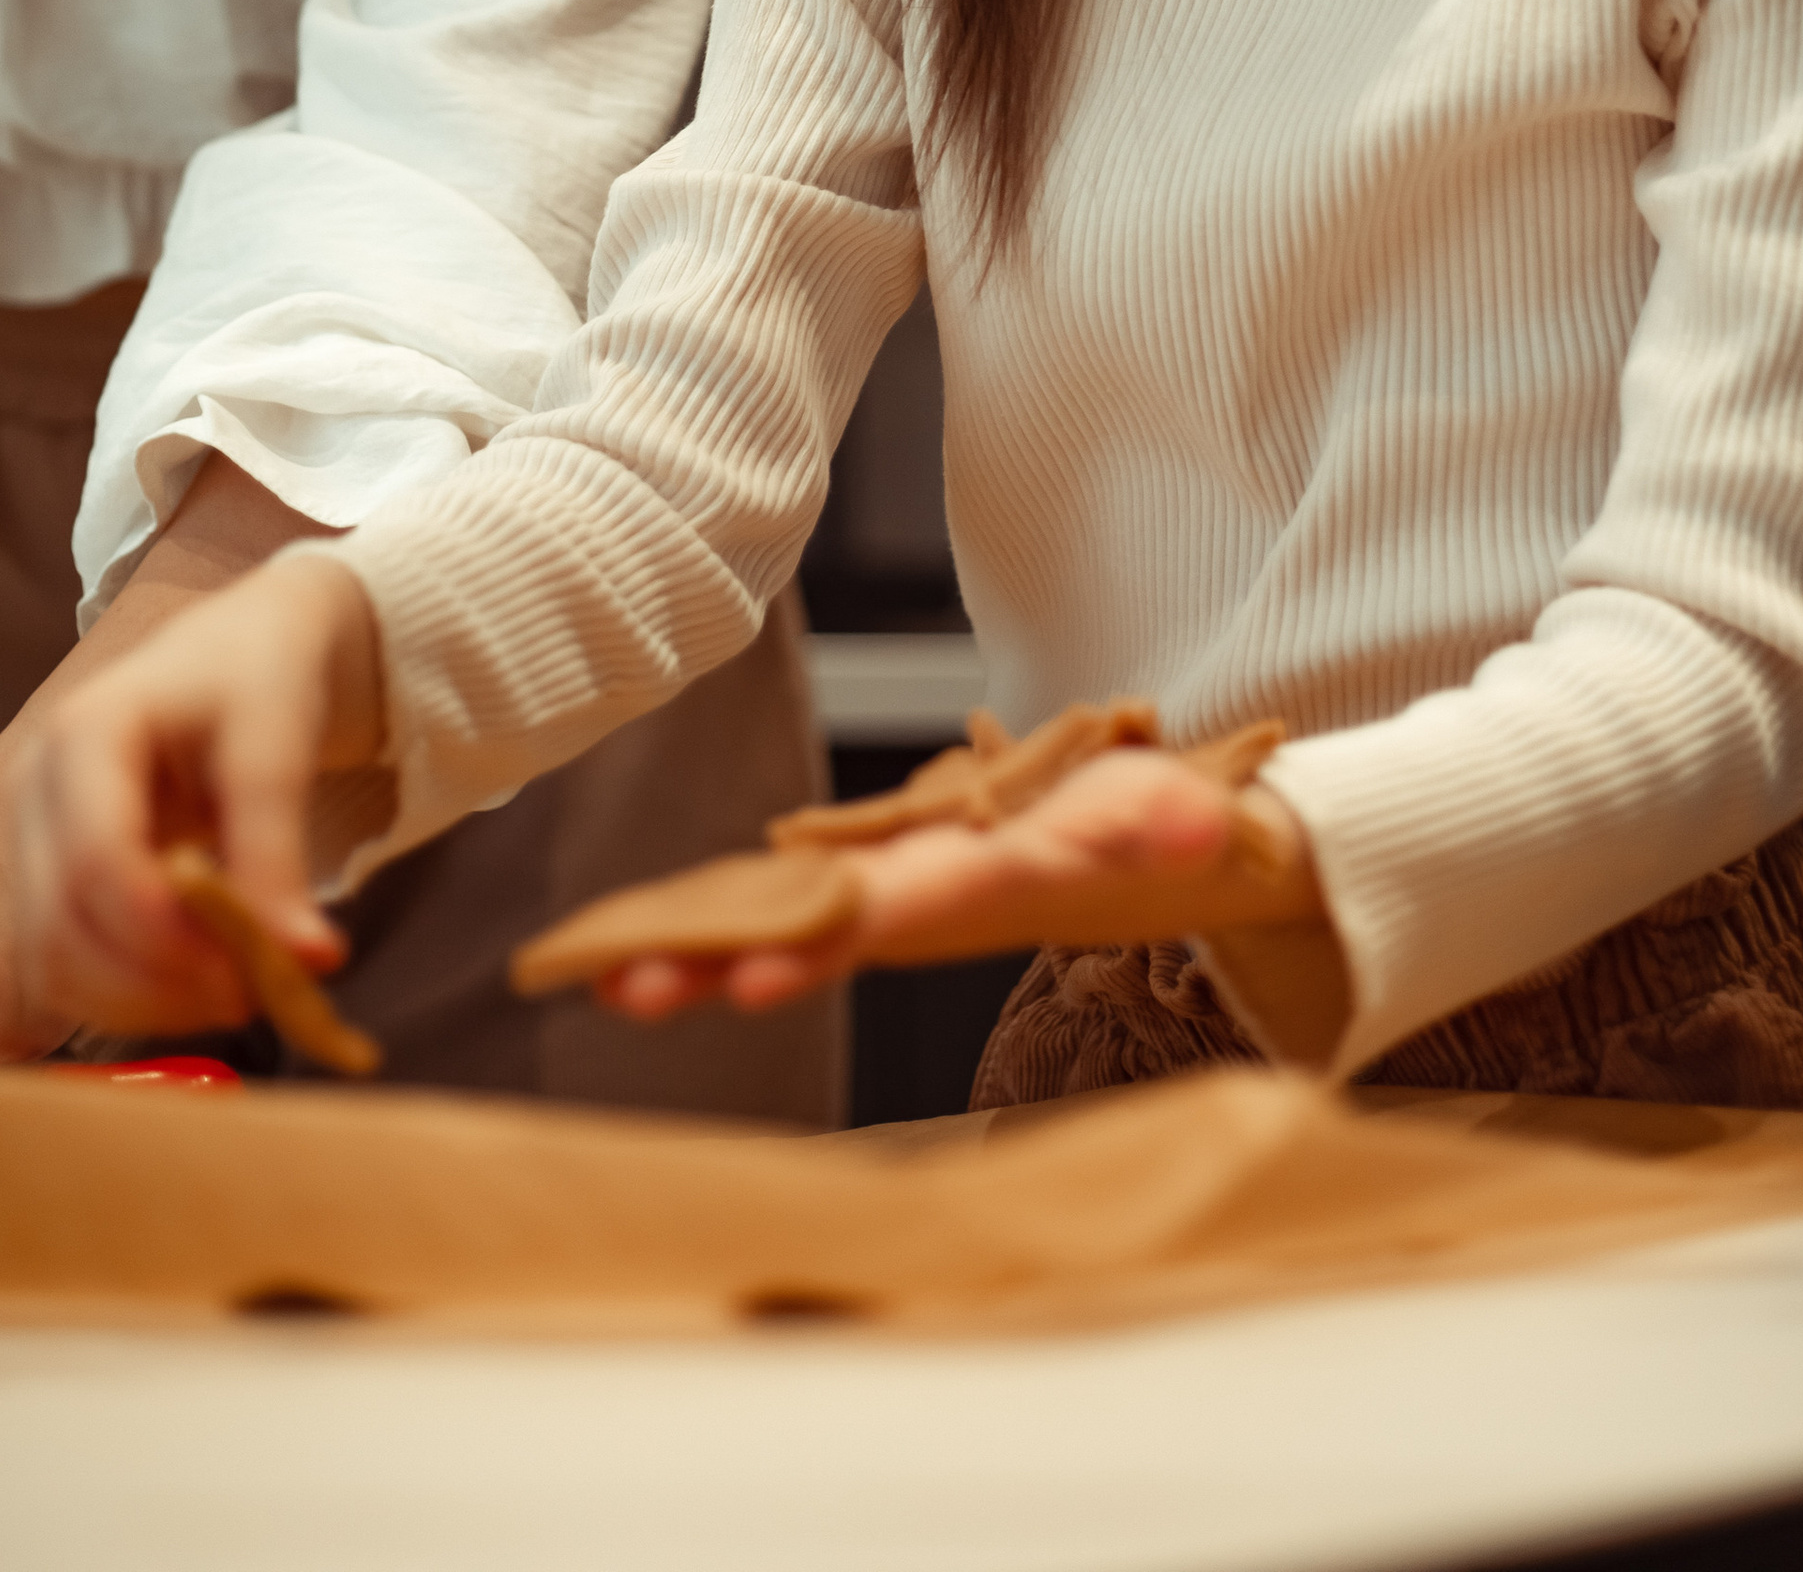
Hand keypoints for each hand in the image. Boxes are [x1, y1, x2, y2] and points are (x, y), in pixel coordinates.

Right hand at [13, 551, 386, 1035]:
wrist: (237, 652)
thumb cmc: (256, 679)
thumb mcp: (276, 746)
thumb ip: (279, 855)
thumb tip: (309, 963)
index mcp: (83, 731)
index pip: (96, 860)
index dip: (162, 936)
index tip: (245, 977)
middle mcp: (34, 788)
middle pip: (59, 925)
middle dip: (152, 983)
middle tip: (249, 997)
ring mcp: (28, 839)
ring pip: (50, 962)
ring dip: (138, 1004)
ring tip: (231, 991)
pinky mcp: (44, 882)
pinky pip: (63, 967)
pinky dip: (126, 997)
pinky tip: (196, 983)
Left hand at [600, 746, 1313, 1018]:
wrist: (1157, 858)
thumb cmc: (1161, 830)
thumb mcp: (1178, 817)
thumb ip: (1179, 817)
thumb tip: (1195, 823)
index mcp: (989, 884)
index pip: (896, 914)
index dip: (825, 941)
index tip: (753, 976)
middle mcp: (932, 902)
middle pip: (815, 936)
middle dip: (726, 962)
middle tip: (629, 986)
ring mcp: (904, 897)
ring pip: (790, 929)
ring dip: (702, 955)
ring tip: (607, 975)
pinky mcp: (887, 881)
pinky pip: (792, 903)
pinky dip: (720, 923)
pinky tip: (642, 943)